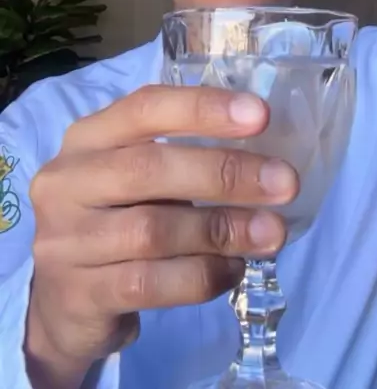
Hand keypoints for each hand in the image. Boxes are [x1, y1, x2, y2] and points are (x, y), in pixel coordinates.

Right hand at [26, 85, 296, 383]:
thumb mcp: (131, 176)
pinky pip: (152, 284)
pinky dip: (202, 276)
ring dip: (223, 230)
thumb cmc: (114, 218)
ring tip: (272, 233)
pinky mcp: (78, 294)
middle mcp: (67, 181)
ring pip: (154, 230)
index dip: (203, 109)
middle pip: (150, 168)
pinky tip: (233, 269)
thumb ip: (178, 157)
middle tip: (285, 183)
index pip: (144, 108)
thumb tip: (265, 157)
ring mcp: (65, 241)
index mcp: (87, 138)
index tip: (261, 115)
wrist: (59, 302)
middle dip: (226, 173)